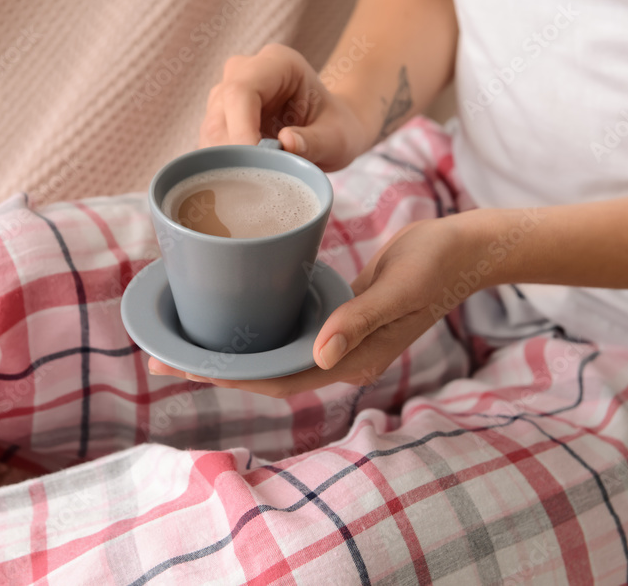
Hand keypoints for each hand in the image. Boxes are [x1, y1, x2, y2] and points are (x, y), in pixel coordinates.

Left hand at [148, 215, 480, 396]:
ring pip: (273, 353)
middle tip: (160, 352)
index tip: (181, 365)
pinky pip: (287, 330)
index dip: (227, 376)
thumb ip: (360, 320)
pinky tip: (231, 311)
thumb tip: (319, 356)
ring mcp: (339, 339)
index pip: (277, 379)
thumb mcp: (399, 288)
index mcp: (352, 361)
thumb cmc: (436, 264)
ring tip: (184, 336)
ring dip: (231, 349)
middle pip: (266, 372)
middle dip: (215, 366)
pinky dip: (256, 326)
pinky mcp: (338, 316)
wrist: (466, 249)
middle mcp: (340, 357)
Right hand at [200, 43, 370, 171]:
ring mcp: (227, 96)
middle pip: (220, 113)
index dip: (241, 129)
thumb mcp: (338, 137)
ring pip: (210, 131)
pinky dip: (222, 167)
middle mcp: (244, 72)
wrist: (329, 128)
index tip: (254, 162)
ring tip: (254, 183)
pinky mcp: (219, 120)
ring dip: (226, 163)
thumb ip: (316, 141)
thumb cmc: (336, 127)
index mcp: (277, 63)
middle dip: (232, 153)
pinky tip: (243, 182)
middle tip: (254, 182)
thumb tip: (286, 144)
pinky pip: (210, 145)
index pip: (241, 91)